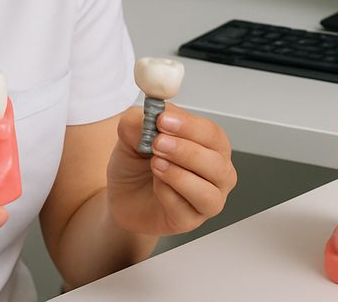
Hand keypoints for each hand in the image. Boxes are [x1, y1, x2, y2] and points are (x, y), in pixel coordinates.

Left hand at [106, 104, 236, 234]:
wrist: (121, 195)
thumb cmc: (137, 163)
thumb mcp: (131, 134)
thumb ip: (140, 121)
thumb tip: (150, 117)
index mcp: (210, 145)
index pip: (212, 134)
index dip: (189, 126)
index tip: (164, 120)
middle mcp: (216, 173)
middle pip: (216, 163)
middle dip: (186, 151)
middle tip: (158, 142)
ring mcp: (206, 199)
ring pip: (208, 192)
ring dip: (180, 175)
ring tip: (156, 164)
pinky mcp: (189, 221)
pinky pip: (186, 210)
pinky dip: (169, 195)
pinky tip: (155, 185)